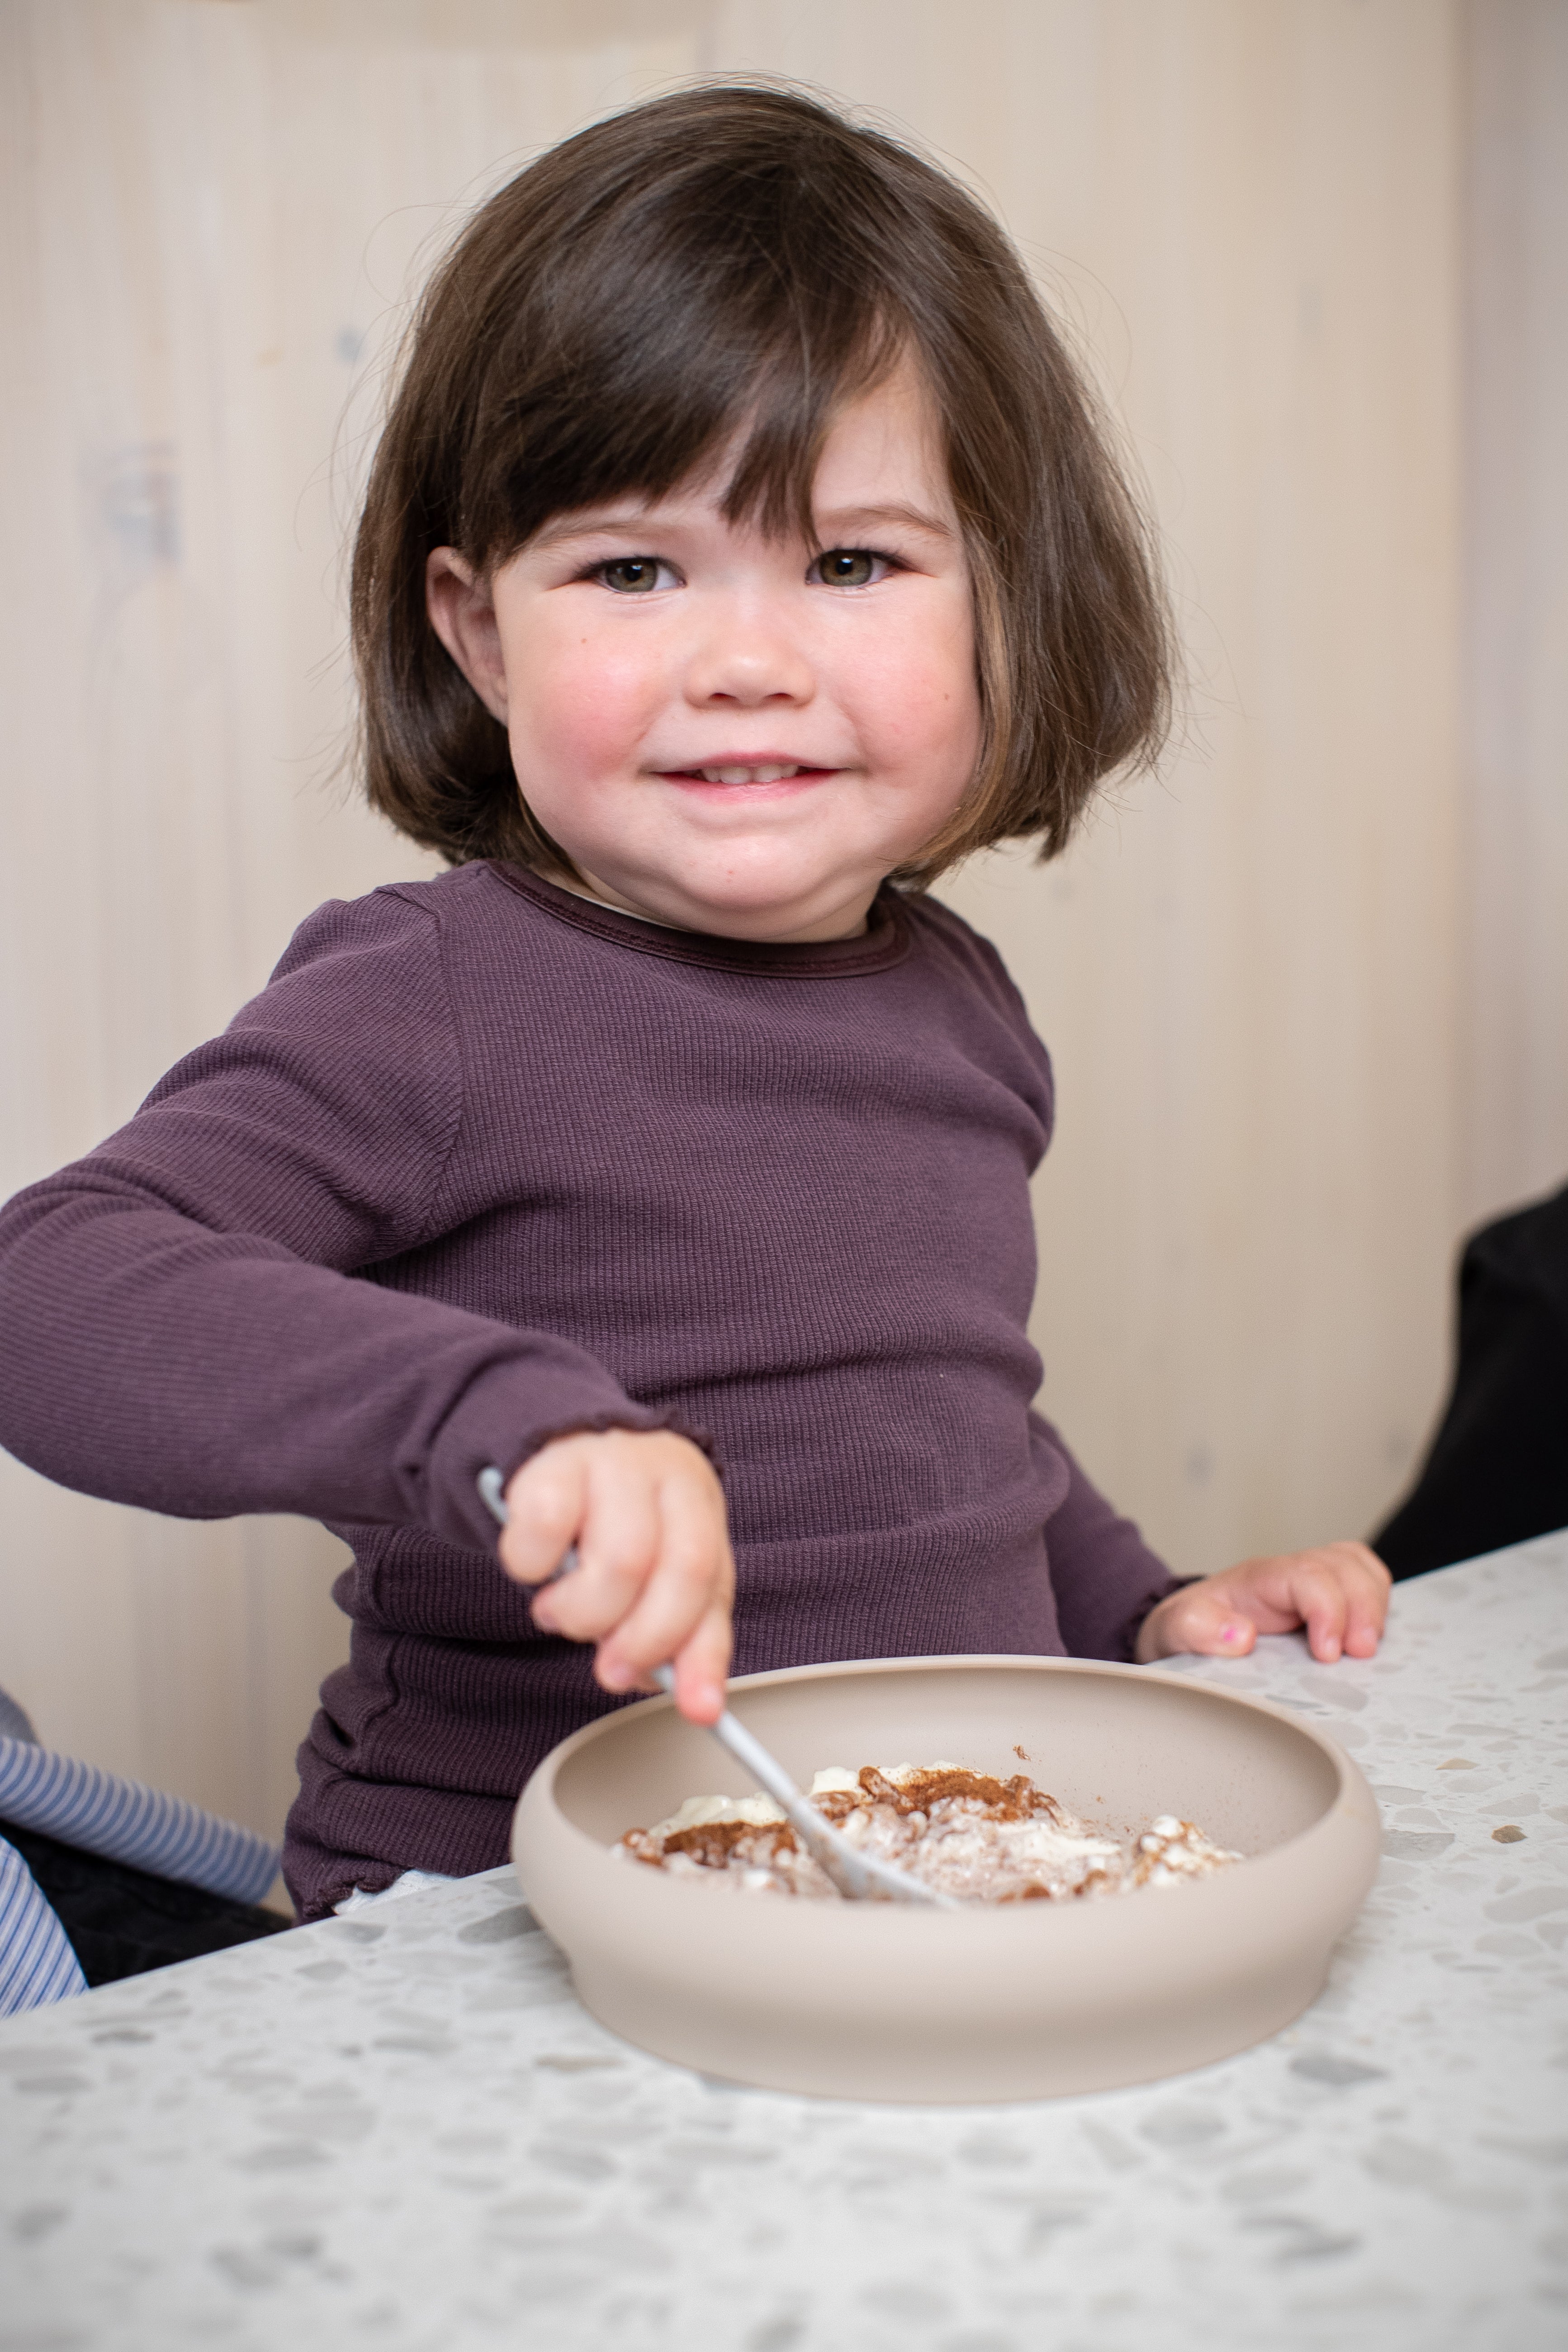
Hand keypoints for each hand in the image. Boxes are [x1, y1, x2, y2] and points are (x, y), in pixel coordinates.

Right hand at [497, 1429, 732, 1723]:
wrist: (554, 1444)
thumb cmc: (613, 1520)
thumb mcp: (660, 1571)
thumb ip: (682, 1636)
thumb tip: (701, 1706)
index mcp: (698, 1503)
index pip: (713, 1584)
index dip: (704, 1654)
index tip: (697, 1710)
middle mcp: (664, 1475)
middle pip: (676, 1573)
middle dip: (642, 1639)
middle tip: (608, 1666)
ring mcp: (610, 1464)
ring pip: (618, 1563)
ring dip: (582, 1612)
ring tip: (562, 1609)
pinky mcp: (551, 1466)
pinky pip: (545, 1535)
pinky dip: (532, 1568)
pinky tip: (535, 1566)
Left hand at [1135, 1540, 1390, 1665]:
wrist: (1188, 1627)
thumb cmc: (1189, 1626)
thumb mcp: (1177, 1630)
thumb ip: (1198, 1628)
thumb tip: (1240, 1636)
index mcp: (1258, 1579)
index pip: (1307, 1576)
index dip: (1328, 1610)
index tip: (1328, 1654)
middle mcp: (1290, 1574)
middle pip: (1343, 1565)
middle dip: (1362, 1607)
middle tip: (1359, 1654)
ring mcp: (1312, 1583)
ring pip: (1360, 1568)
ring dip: (1375, 1605)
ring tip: (1366, 1648)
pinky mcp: (1328, 1599)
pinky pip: (1365, 1582)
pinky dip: (1377, 1604)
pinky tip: (1370, 1635)